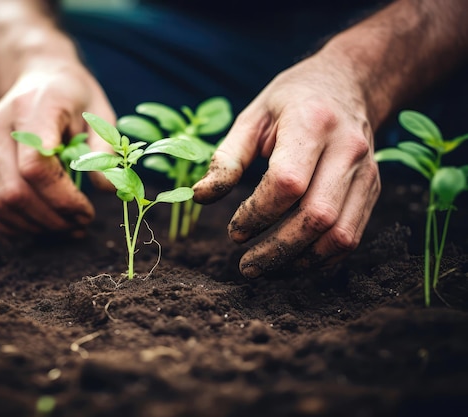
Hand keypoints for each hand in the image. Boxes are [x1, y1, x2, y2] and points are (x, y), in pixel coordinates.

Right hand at [0, 62, 114, 235]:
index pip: (35, 165)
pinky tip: (37, 223)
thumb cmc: (73, 97)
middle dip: (52, 218)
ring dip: (32, 226)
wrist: (37, 76)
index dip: (62, 198)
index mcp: (33, 109)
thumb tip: (108, 189)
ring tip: (63, 226)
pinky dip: (9, 224)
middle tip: (80, 224)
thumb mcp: (99, 114)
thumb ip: (104, 152)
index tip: (86, 210)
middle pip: (15, 191)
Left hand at [193, 54, 380, 276]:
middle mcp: (347, 149)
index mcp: (312, 123)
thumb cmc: (291, 102)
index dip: (257, 214)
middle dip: (277, 249)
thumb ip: (226, 158)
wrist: (347, 84)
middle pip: (317, 216)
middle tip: (247, 266)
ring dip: (300, 261)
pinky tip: (292, 259)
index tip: (234, 231)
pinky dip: (320, 257)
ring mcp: (366, 171)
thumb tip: (200, 197)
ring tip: (267, 267)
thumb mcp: (251, 118)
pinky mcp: (372, 189)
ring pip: (339, 235)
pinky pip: (351, 236)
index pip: (287, 183)